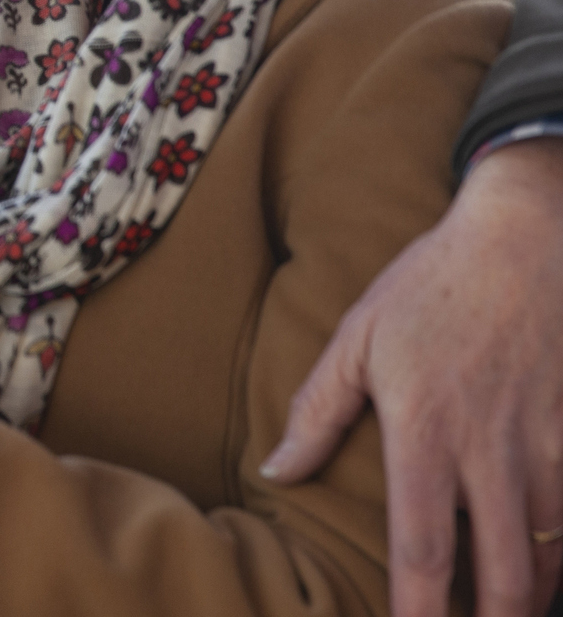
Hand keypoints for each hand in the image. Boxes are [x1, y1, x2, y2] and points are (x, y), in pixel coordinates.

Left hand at [263, 139, 562, 616]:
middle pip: (503, 573)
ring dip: (530, 593)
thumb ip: (317, 411)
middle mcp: (491, 450)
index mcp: (424, 432)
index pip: (422, 546)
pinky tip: (546, 564)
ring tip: (508, 610)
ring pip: (550, 552)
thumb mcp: (357, 337)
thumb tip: (277, 470)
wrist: (524, 235)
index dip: (418, 610)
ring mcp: (548, 443)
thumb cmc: (429, 284)